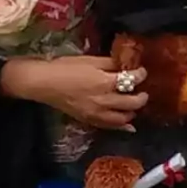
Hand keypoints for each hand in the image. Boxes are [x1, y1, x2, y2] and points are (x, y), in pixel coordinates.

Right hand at [3, 54, 147, 130]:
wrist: (44, 83)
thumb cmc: (65, 67)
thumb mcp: (90, 60)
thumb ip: (110, 64)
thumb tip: (125, 65)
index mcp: (105, 82)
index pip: (132, 80)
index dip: (140, 75)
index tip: (141, 71)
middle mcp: (104, 101)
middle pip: (133, 103)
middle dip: (141, 96)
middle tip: (142, 91)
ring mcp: (97, 113)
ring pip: (124, 118)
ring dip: (132, 112)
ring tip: (132, 105)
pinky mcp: (89, 120)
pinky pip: (110, 127)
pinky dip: (122, 127)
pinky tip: (128, 126)